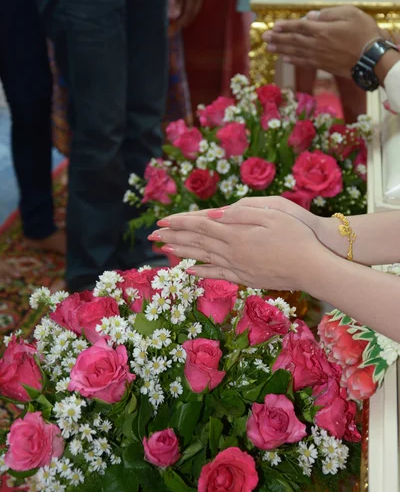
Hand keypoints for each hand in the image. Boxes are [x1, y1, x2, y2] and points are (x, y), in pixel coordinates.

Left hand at [149, 205, 325, 291]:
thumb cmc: (297, 236)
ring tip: (163, 250)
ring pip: (203, 258)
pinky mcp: (246, 277)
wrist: (313, 268)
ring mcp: (238, 267)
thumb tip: (214, 215)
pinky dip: (201, 271)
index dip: (180, 222)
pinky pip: (217, 274)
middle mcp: (232, 252)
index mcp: (237, 234)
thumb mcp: (272, 215)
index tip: (162, 221)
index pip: (201, 225)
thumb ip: (241, 214)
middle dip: (173, 237)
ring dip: (182, 253)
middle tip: (153, 235)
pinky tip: (189, 271)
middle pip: (197, 242)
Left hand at [169, 0, 202, 33]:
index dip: (181, 21)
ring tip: (183, 24)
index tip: (176, 27)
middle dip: (185, 22)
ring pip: (194, 11)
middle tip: (178, 28)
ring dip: (188, 18)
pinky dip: (191, 12)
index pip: (187, 13)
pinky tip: (188, 14)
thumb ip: (178, 0)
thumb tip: (175, 12)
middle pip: (191, 14)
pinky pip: (195, 7)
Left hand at [262, 6, 381, 77]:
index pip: (299, 26)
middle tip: (264, 37)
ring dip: (280, 49)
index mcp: (322, 30)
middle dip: (277, 38)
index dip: (285, 26)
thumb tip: (310, 16)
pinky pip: (303, 62)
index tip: (273, 26)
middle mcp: (316, 44)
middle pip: (293, 40)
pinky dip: (293, 60)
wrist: (371, 58)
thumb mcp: (350, 14)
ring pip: (295, 52)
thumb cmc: (364, 33)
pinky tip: (285, 59)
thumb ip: (328, 14)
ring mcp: (318, 56)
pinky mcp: (322, 65)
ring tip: (268, 48)